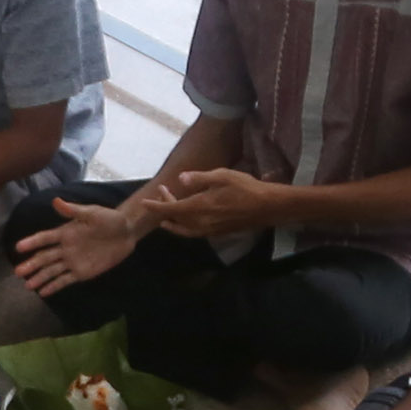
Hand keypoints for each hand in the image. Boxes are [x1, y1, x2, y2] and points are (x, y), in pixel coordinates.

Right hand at [12, 195, 143, 297]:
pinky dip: (54, 286)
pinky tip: (43, 292)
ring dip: (40, 278)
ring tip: (27, 285)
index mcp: (65, 232)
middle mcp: (65, 248)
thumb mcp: (92, 213)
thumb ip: (74, 211)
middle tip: (18, 272)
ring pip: (52, 271)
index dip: (32, 242)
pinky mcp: (82, 272)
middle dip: (32, 265)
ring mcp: (72, 261)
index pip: (45, 238)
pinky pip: (65, 280)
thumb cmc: (109, 219)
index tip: (18, 248)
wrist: (126, 232)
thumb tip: (56, 201)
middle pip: (45, 258)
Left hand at [152, 166, 283, 239]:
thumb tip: (180, 179)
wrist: (266, 207)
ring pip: (183, 230)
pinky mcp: (217, 233)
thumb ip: (199, 178)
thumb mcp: (221, 176)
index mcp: (199, 207)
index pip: (170, 209)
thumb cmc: (245, 188)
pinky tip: (186, 219)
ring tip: (165, 215)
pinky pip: (193, 233)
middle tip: (163, 192)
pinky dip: (184, 227)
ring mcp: (209, 230)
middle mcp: (201, 223)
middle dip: (165, 207)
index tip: (144, 203)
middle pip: (175, 219)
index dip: (155, 207)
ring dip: (172, 221)